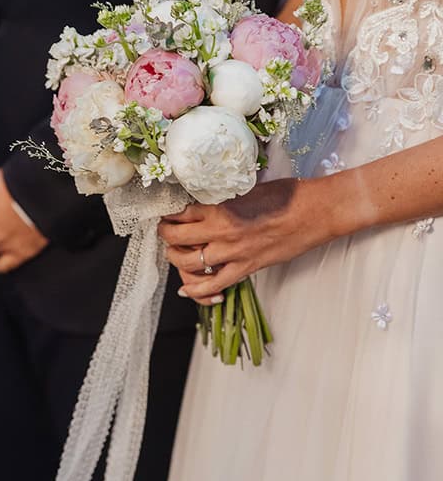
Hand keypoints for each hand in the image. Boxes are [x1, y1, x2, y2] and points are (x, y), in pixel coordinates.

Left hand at [159, 177, 348, 303]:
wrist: (315, 211)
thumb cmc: (286, 196)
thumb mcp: (246, 188)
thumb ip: (223, 199)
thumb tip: (204, 204)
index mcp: (220, 206)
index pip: (180, 213)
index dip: (170, 214)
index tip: (168, 214)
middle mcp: (221, 230)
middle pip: (176, 238)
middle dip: (166, 235)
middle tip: (166, 231)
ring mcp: (232, 252)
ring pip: (188, 263)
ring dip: (176, 259)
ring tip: (176, 254)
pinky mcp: (246, 268)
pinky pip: (213, 285)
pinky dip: (198, 291)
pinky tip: (189, 290)